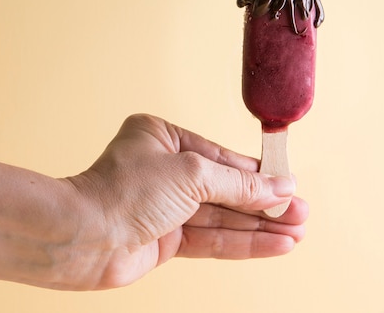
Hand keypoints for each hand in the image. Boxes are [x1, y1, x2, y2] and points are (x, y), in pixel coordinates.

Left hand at [66, 114, 307, 288]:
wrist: (81, 237)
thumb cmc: (124, 191)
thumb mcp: (192, 174)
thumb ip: (239, 184)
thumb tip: (280, 187)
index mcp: (166, 139)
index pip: (224, 158)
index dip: (259, 173)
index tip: (290, 185)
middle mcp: (167, 171)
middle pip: (228, 189)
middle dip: (265, 204)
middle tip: (301, 213)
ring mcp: (167, 207)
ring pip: (224, 218)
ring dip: (261, 226)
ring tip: (297, 233)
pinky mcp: (167, 239)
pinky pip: (213, 240)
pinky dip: (244, 243)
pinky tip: (274, 245)